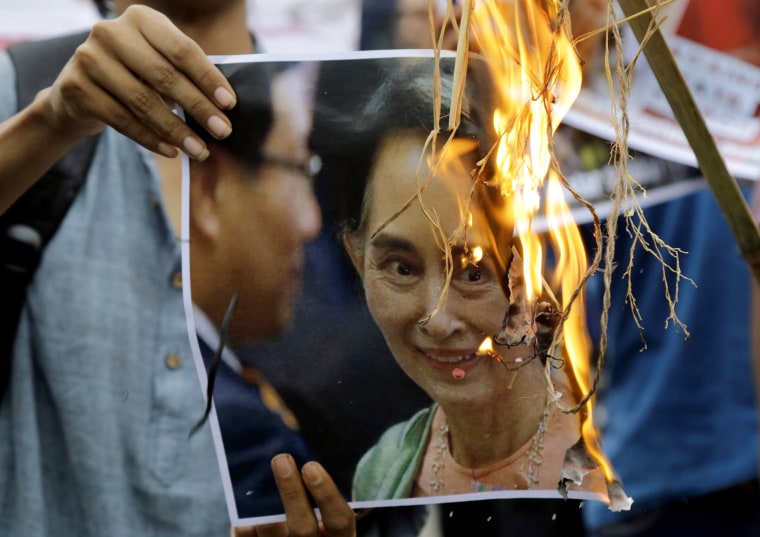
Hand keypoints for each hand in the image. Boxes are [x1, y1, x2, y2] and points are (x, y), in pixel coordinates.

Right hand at [40, 4, 235, 159]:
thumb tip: (223, 105)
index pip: (182, 50)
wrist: (80, 91)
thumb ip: (185, 75)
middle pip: (165, 76)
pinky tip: (171, 151)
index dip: (208, 78)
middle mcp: (111, 32)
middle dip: (198, 108)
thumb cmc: (134, 76)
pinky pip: (123, 120)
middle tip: (222, 131)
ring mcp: (89, 58)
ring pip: (143, 102)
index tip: (229, 104)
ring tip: (200, 150)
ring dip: (177, 131)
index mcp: (140, 19)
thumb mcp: (159, 64)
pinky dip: (151, 139)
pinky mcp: (76, 87)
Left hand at [235, 454, 355, 536]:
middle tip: (281, 461)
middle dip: (292, 493)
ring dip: (265, 509)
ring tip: (257, 484)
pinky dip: (245, 527)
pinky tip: (243, 513)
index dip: (327, 494)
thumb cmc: (316, 520)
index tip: (311, 467)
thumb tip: (301, 460)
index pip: (340, 520)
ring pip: (275, 536)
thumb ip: (322, 495)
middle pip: (304, 529)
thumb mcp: (328, 515)